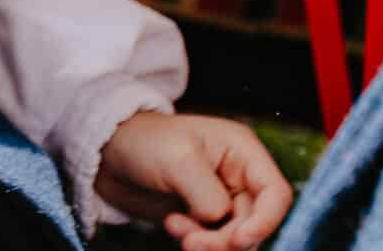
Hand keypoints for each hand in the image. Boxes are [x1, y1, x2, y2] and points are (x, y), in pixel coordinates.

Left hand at [95, 111, 292, 250]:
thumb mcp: (179, 161)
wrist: (106, 154)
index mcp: (242, 152)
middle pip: (255, 223)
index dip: (265, 222)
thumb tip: (222, 221)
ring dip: (210, 244)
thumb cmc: (144, 142)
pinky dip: (197, 243)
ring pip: (235, 238)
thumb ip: (209, 196)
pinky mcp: (201, 217)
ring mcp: (220, 198)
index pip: (276, 194)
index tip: (239, 241)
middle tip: (193, 242)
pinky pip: (214, 242)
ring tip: (177, 231)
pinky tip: (172, 227)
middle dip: (226, 239)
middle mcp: (237, 176)